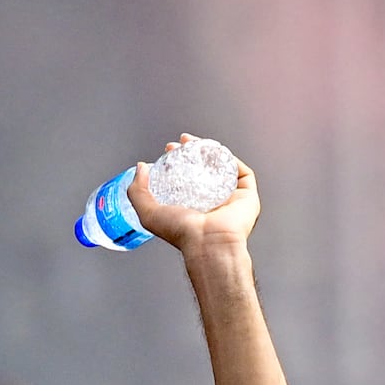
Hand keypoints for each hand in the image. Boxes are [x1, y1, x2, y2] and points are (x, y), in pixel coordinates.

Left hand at [121, 140, 261, 262]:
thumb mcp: (148, 213)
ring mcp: (231, 199)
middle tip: (182, 143)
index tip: (169, 149)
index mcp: (191, 207)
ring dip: (211, 151)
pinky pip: (243, 173)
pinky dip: (232, 159)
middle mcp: (212, 203)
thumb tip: (141, 168)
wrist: (209, 242)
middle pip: (205, 169)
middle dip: (193, 151)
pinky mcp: (247, 197)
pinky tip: (218, 151)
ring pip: (223, 168)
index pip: (185, 177)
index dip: (176, 159)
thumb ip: (137, 191)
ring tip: (198, 142)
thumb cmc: (182, 233)